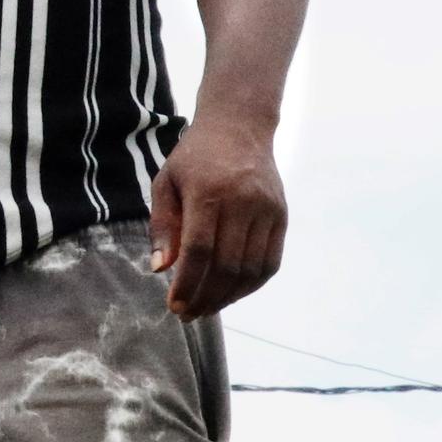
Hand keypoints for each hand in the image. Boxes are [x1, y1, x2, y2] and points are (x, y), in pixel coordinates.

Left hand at [149, 114, 286, 317]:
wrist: (238, 128)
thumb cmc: (194, 159)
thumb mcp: (166, 183)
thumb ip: (162, 226)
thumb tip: (160, 268)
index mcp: (208, 193)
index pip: (199, 250)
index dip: (187, 283)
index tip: (175, 306)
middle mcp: (242, 202)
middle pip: (227, 265)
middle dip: (206, 297)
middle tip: (189, 313)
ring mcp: (266, 210)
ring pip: (251, 269)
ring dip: (229, 296)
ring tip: (208, 307)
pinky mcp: (281, 215)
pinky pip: (270, 262)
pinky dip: (251, 284)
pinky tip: (232, 293)